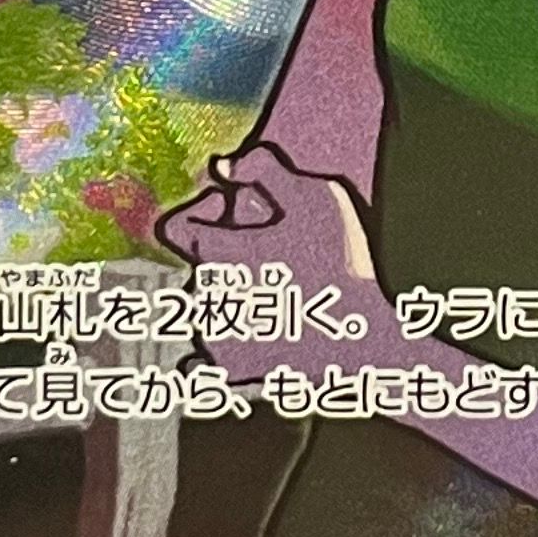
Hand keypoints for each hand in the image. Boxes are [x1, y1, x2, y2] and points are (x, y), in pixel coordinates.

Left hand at [158, 142, 387, 357]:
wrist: (359, 343)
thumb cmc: (337, 266)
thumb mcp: (312, 197)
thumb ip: (264, 171)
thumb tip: (224, 164)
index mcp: (216, 250)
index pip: (178, 227)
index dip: (202, 219)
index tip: (231, 222)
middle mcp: (202, 293)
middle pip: (199, 269)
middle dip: (226, 264)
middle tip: (273, 264)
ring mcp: (211, 336)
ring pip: (204, 310)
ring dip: (228, 305)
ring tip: (278, 303)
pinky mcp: (225, 371)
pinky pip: (199, 361)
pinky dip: (217, 353)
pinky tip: (254, 342)